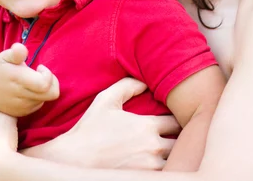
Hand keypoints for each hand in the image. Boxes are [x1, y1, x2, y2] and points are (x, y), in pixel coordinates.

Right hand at [0, 43, 59, 116]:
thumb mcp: (3, 57)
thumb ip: (15, 53)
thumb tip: (20, 48)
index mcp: (17, 79)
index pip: (45, 84)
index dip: (48, 74)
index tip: (39, 67)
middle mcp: (20, 96)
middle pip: (51, 94)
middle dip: (52, 82)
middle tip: (41, 75)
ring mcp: (22, 107)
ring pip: (46, 99)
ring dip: (44, 89)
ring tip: (31, 82)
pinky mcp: (22, 113)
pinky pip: (39, 105)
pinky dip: (38, 97)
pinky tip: (28, 90)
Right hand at [23, 78, 180, 169]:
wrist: (72, 161)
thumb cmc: (88, 131)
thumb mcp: (105, 101)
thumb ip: (127, 86)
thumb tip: (144, 82)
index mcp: (147, 126)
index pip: (176, 122)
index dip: (176, 121)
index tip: (170, 122)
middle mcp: (153, 147)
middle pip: (180, 142)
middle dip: (177, 139)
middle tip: (171, 138)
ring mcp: (150, 167)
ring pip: (174, 160)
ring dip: (172, 156)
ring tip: (165, 152)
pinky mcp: (144, 180)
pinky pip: (164, 173)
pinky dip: (163, 169)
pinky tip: (153, 164)